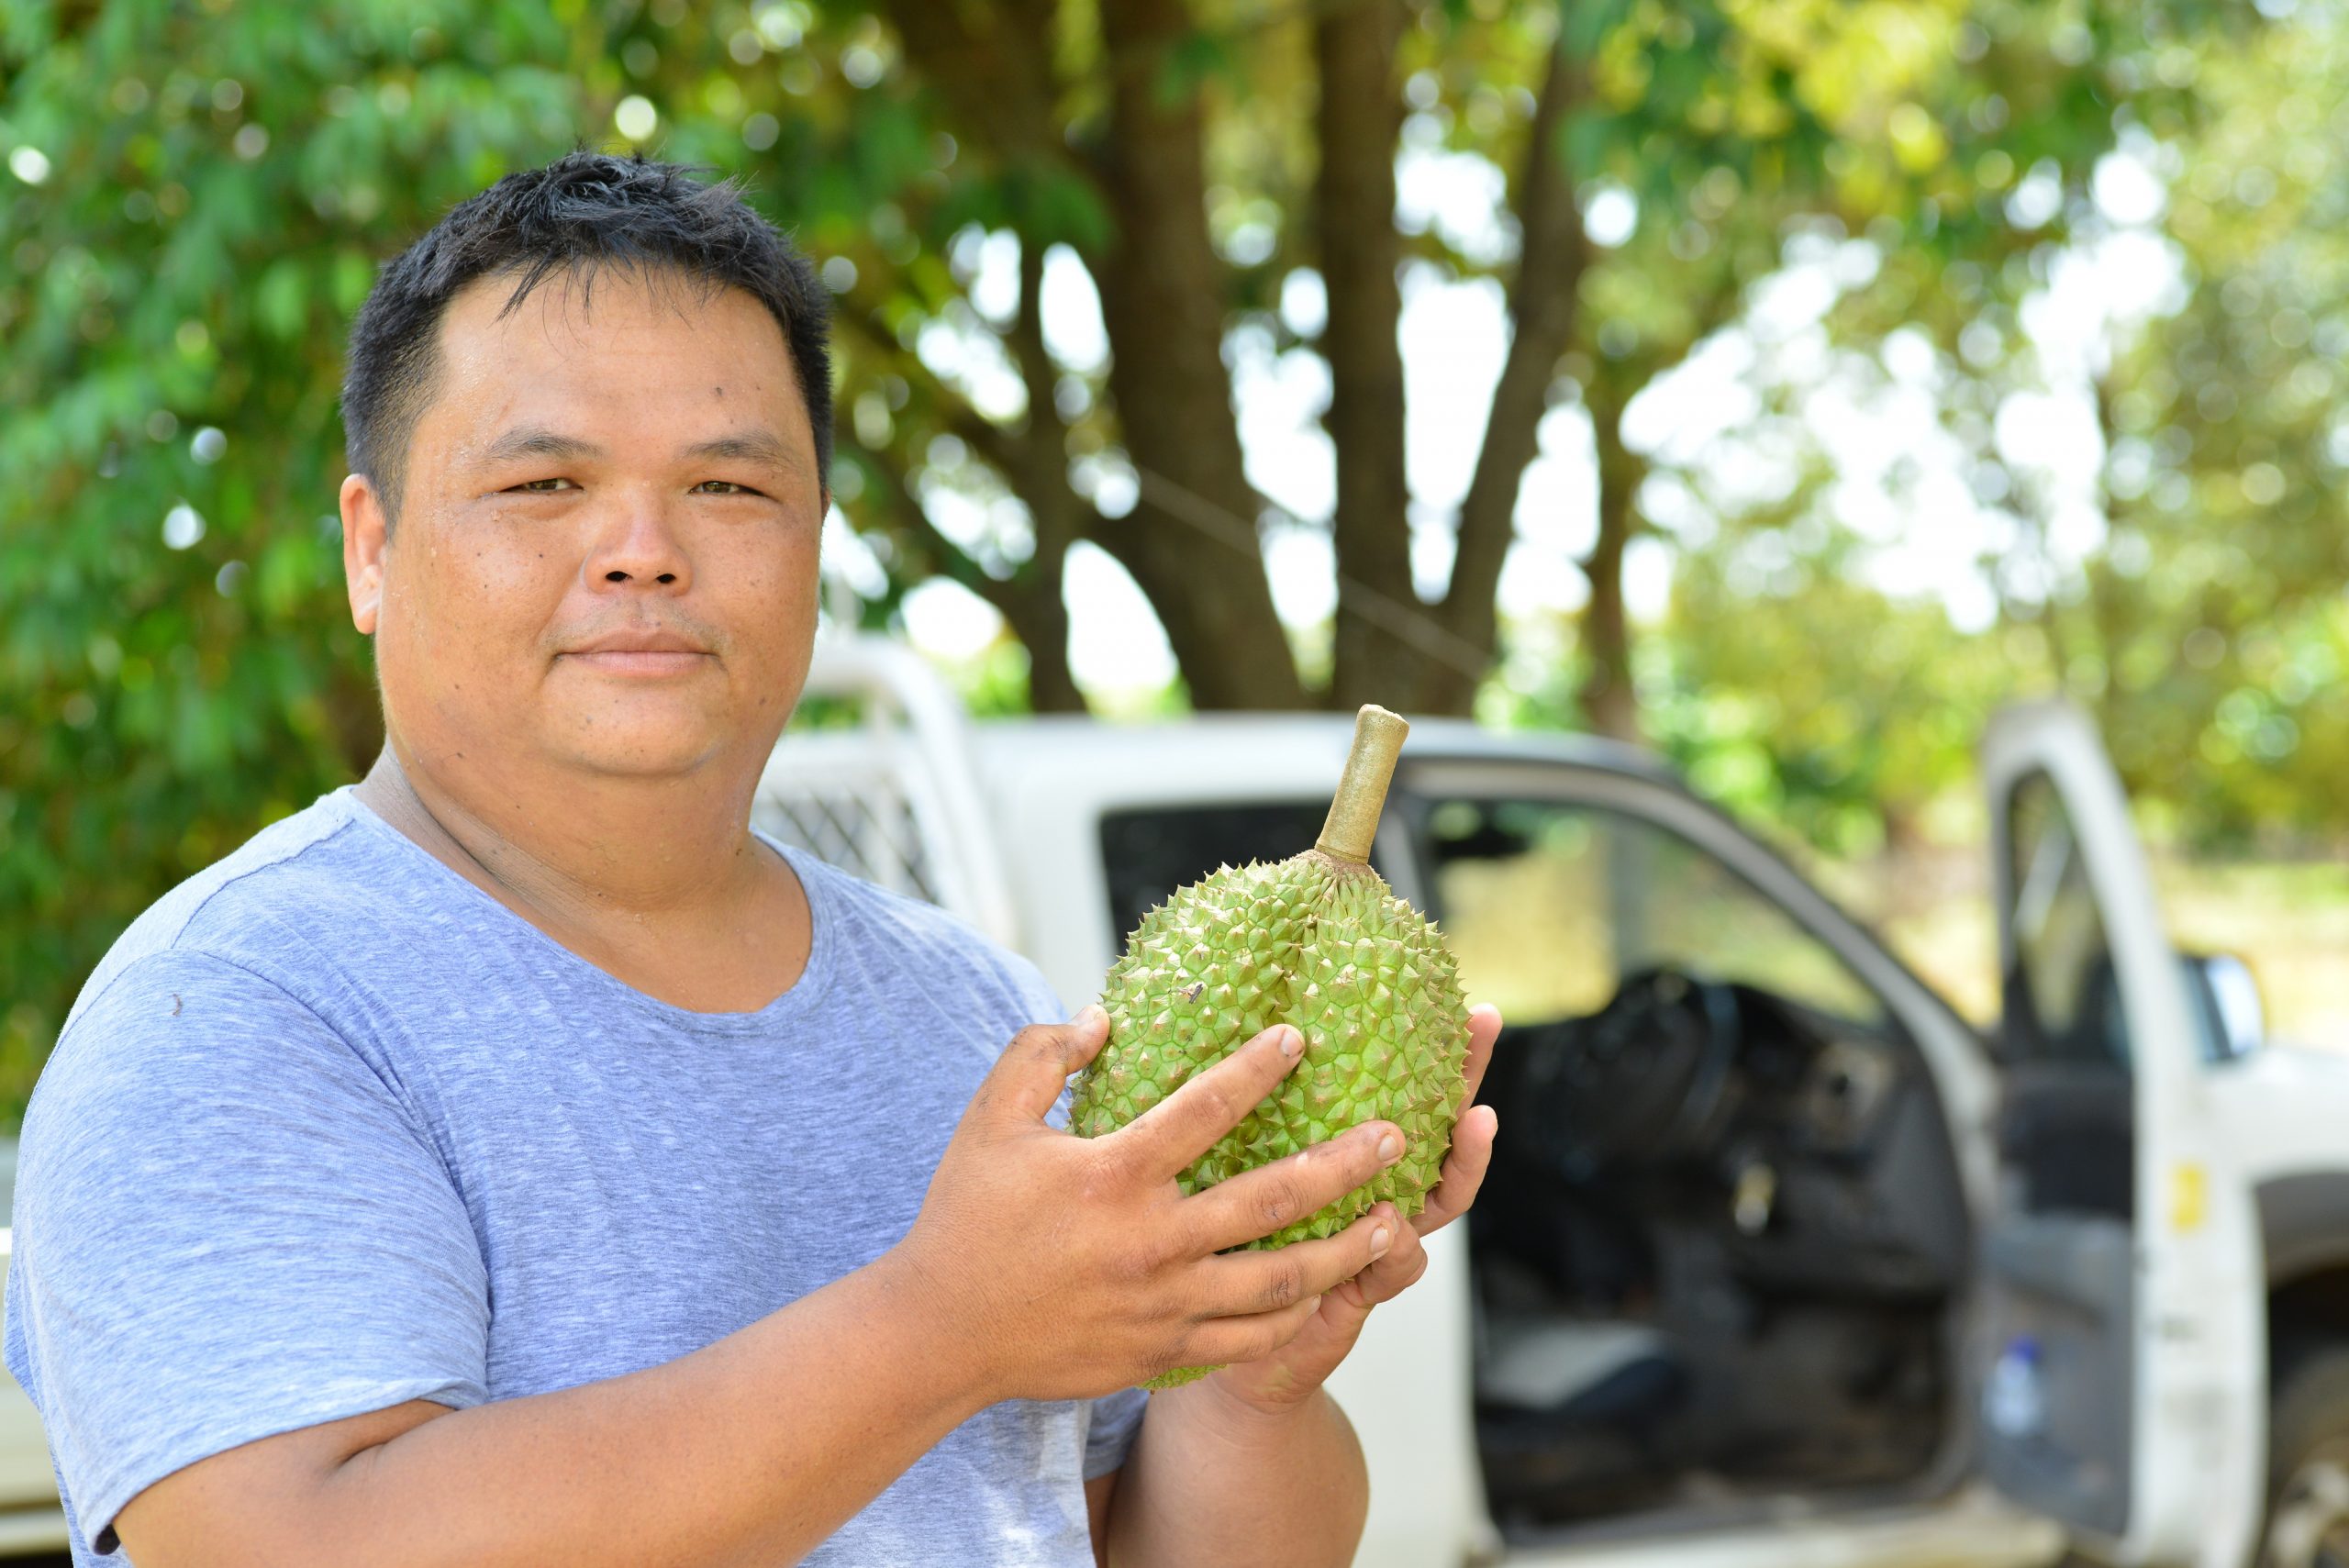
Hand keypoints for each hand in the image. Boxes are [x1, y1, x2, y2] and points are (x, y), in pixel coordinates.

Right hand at [892, 1007, 1408, 1403]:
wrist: (941, 1333)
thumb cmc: (966, 1217)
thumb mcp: (988, 1120)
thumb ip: (1039, 1055)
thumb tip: (1101, 1016)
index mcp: (1112, 1177)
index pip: (1203, 1110)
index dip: (1256, 1069)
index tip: (1299, 1038)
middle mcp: (1150, 1243)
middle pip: (1270, 1199)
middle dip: (1342, 1165)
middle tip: (1394, 1136)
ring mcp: (1163, 1305)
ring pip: (1277, 1280)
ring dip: (1342, 1250)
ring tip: (1391, 1222)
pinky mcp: (1163, 1351)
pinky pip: (1248, 1338)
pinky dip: (1294, 1315)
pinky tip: (1325, 1291)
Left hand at [1200, 1003, 1502, 1414]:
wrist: (1213, 1348)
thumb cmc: (1204, 1246)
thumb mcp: (1211, 1167)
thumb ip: (1214, 1110)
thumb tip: (1156, 1026)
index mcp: (1337, 1155)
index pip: (1400, 1090)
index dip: (1434, 1050)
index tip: (1460, 1001)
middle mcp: (1371, 1191)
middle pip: (1436, 1126)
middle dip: (1465, 1077)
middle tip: (1483, 1026)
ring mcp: (1374, 1241)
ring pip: (1435, 1199)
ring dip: (1459, 1162)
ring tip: (1473, 1123)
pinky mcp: (1357, 1291)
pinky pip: (1393, 1267)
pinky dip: (1397, 1247)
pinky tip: (1391, 1224)